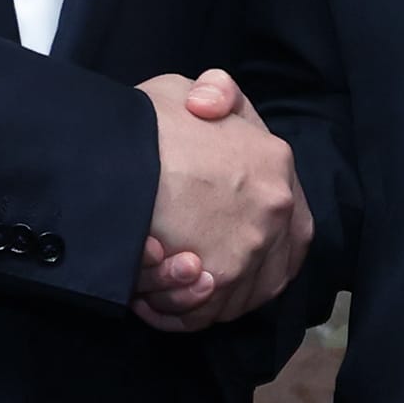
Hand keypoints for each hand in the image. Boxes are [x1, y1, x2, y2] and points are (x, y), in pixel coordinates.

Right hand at [136, 70, 309, 332]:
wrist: (113, 149)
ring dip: (196, 298)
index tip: (220, 250)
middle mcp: (278, 205)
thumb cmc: (142, 121)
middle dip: (223, 277)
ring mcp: (254, 243)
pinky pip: (207, 313)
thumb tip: (210, 107)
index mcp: (276, 162)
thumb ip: (214, 95)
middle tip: (181, 275)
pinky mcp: (223, 274)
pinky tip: (146, 298)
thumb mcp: (182, 89)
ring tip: (154, 289)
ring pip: (235, 295)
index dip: (261, 244)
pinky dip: (178, 311)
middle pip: (265, 268)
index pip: (290, 225)